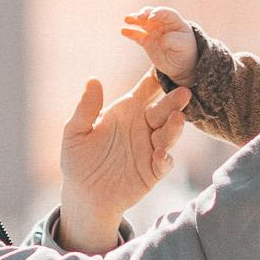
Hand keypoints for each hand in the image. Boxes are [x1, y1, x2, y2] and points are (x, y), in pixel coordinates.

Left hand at [57, 71, 189, 252]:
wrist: (84, 195)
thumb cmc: (78, 159)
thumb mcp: (76, 132)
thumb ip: (86, 108)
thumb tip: (92, 80)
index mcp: (127, 110)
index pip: (146, 89)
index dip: (156, 78)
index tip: (166, 64)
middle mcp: (144, 126)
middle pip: (163, 109)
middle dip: (174, 101)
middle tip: (183, 92)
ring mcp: (151, 148)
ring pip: (168, 134)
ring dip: (174, 127)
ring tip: (178, 119)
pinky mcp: (153, 171)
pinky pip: (164, 163)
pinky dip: (164, 159)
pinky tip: (160, 155)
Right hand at [120, 9, 197, 83]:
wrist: (181, 65)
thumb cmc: (185, 52)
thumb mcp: (184, 46)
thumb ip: (173, 40)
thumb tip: (162, 40)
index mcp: (174, 22)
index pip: (166, 13)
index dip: (158, 13)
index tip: (152, 18)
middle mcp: (162, 24)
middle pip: (151, 14)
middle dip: (144, 14)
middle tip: (139, 17)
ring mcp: (153, 31)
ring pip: (142, 22)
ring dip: (134, 19)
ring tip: (127, 19)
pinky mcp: (146, 41)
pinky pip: (137, 35)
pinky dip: (130, 32)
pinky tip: (123, 31)